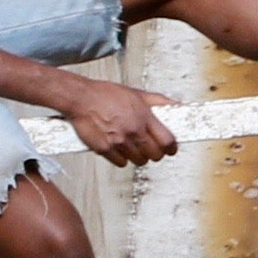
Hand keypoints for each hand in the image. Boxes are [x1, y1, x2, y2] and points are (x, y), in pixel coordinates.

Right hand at [61, 80, 179, 165]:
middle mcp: (133, 131)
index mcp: (144, 117)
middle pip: (155, 154)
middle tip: (153, 149)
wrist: (82, 99)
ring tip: (135, 149)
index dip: (172, 147)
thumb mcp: (137, 94)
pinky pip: (121, 163)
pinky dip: (122, 159)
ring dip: (139, 157)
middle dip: (156, 154)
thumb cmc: (106, 94)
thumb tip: (175, 105)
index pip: (167, 140)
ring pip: (139, 161)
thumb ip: (158, 101)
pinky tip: (121, 150)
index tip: (171, 149)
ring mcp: (118, 142)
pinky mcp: (104, 149)